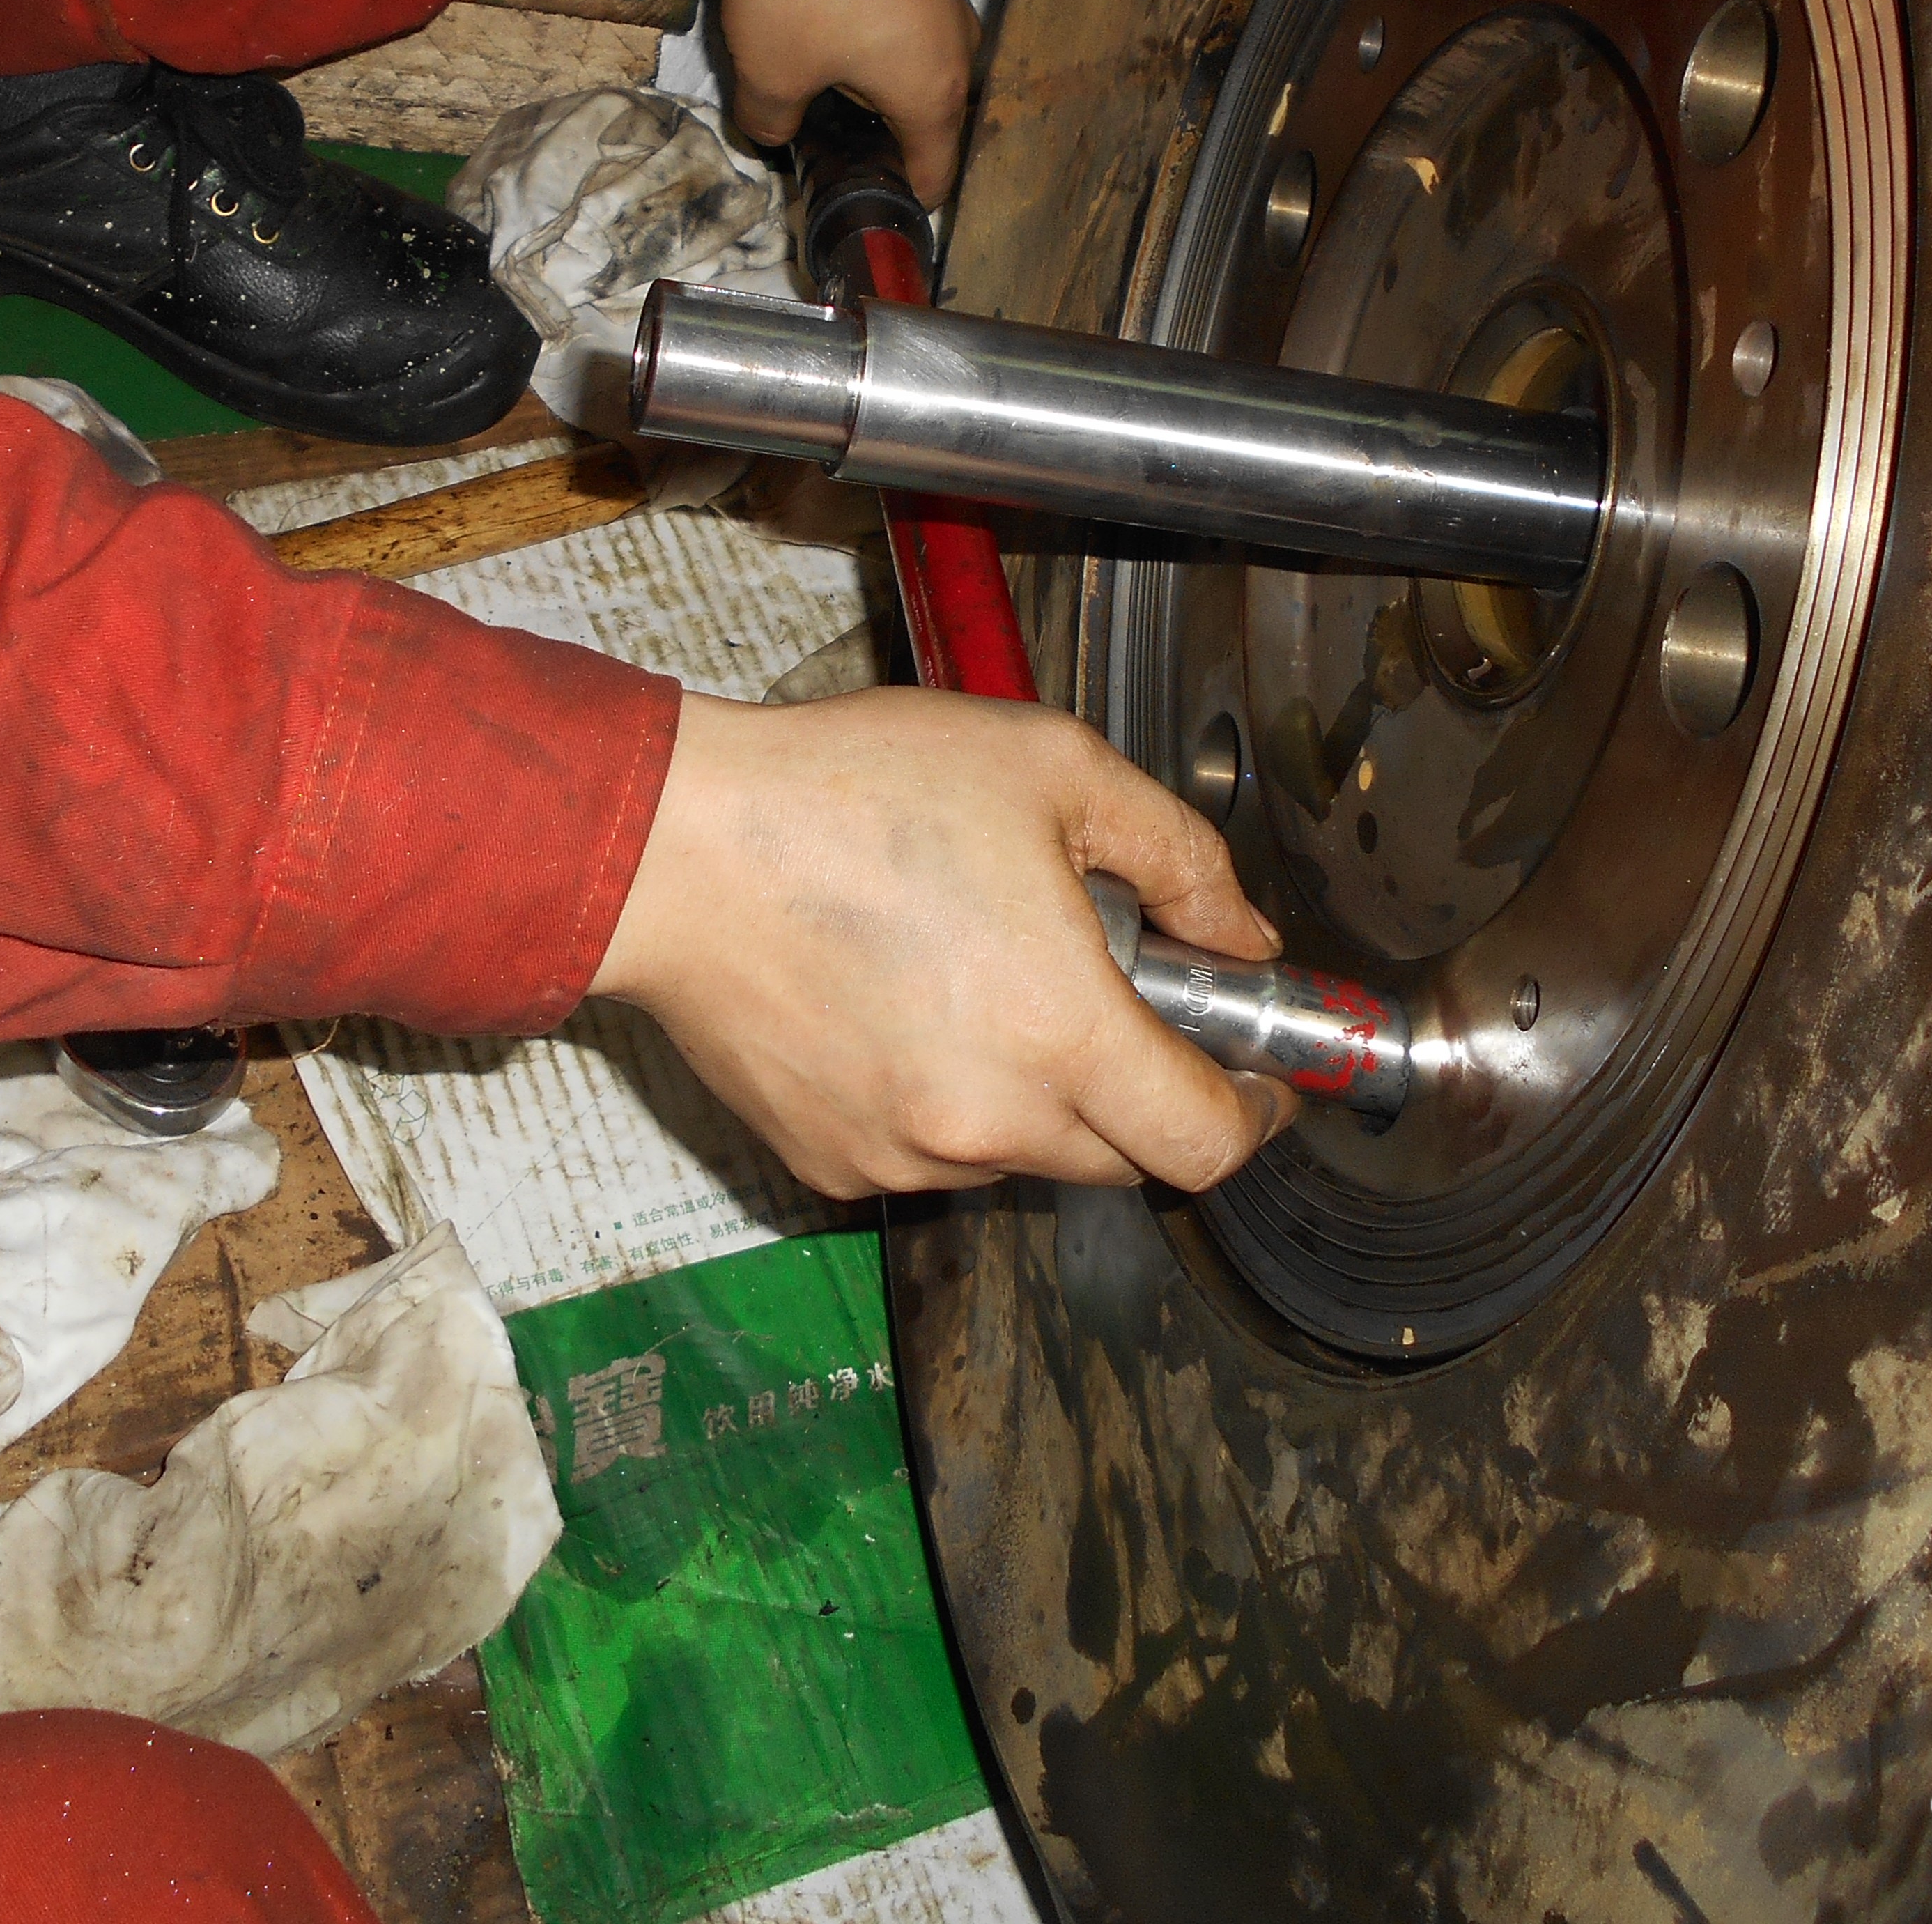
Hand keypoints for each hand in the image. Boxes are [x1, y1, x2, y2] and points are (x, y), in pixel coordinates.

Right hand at [590, 687, 1294, 1197]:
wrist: (675, 848)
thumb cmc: (851, 793)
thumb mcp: (1054, 768)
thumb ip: (1178, 856)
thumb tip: (1239, 932)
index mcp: (1061, 1034)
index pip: (1209, 1144)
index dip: (1255, 1114)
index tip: (1256, 1076)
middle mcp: (987, 1123)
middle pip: (1123, 1156)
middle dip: (1139, 1085)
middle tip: (1102, 985)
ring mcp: (903, 1155)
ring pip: (1023, 1154)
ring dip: (1035, 1091)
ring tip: (975, 972)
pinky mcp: (833, 1163)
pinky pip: (930, 1153)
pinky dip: (944, 1099)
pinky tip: (902, 1004)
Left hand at [718, 0, 980, 204]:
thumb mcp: (769, 70)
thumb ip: (769, 120)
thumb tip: (771, 133)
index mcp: (933, 100)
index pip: (933, 179)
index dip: (892, 202)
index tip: (852, 202)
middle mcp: (957, 55)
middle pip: (923, 123)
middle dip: (875, 138)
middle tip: (817, 138)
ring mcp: (947, 3)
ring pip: (912, 68)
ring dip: (869, 80)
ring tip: (813, 77)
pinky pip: (903, 24)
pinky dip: (870, 36)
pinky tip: (823, 23)